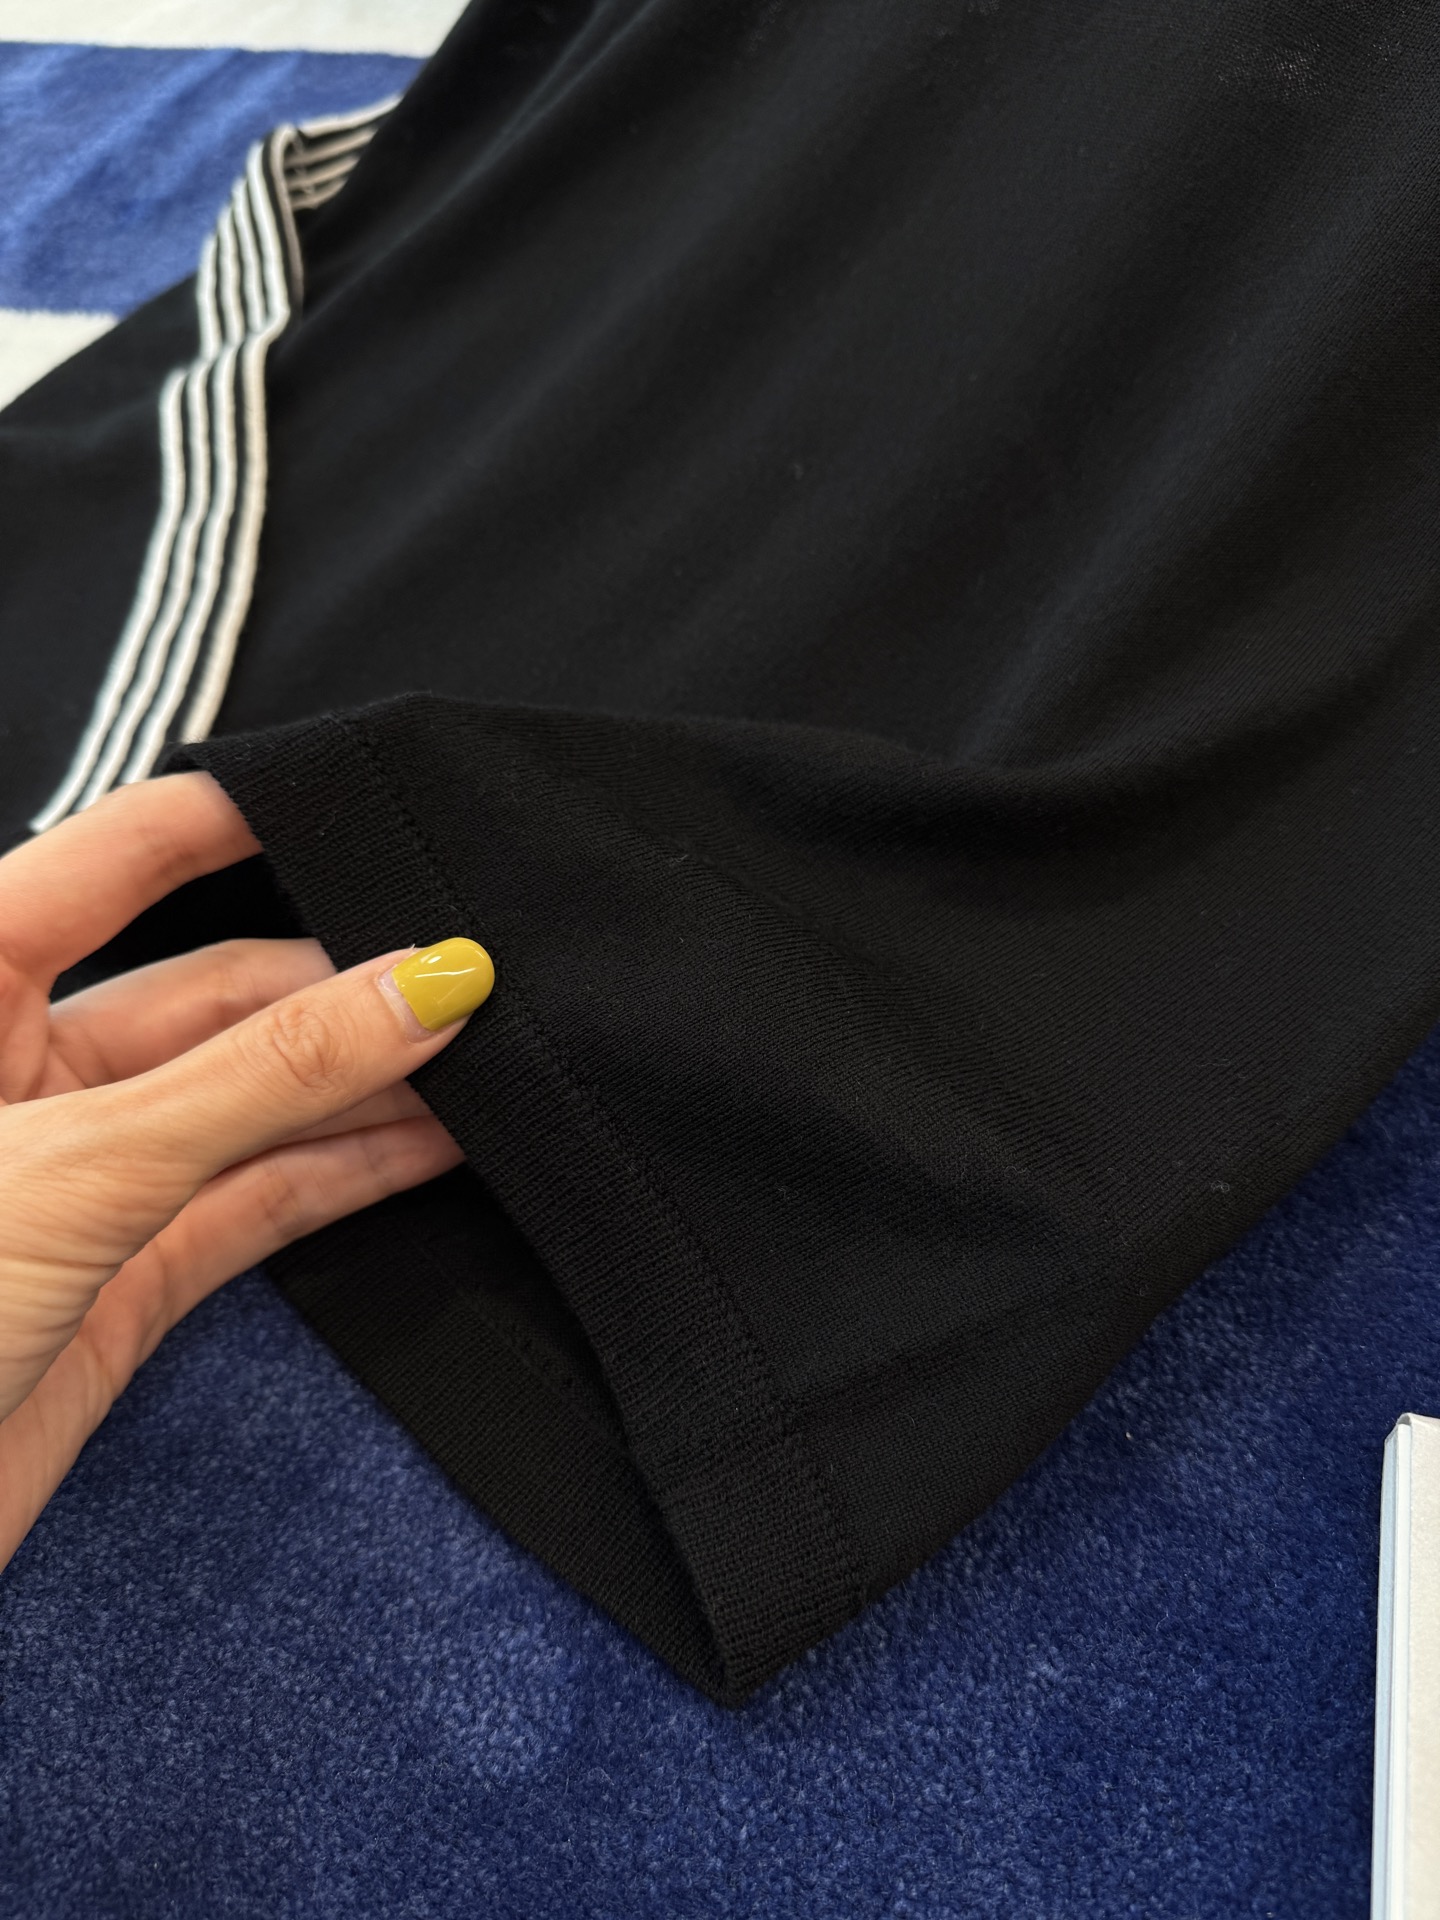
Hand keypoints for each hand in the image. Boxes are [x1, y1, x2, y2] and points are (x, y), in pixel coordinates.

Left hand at [0, 771, 488, 1570]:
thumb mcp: (83, 1166)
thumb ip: (265, 1074)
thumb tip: (426, 981)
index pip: (118, 858)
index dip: (238, 816)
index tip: (365, 790)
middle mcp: (24, 1066)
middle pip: (216, 992)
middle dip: (344, 982)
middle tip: (474, 973)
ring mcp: (87, 1172)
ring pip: (254, 1100)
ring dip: (369, 1083)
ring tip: (493, 1059)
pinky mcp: (130, 1274)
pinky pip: (263, 1197)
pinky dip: (354, 1169)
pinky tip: (442, 1142)